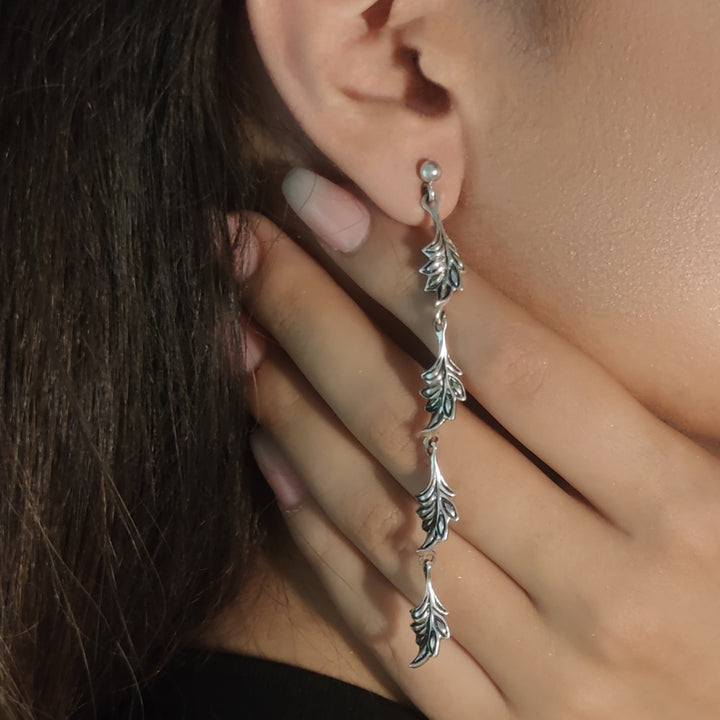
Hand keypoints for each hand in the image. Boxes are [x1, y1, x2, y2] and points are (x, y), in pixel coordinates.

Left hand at [239, 170, 719, 719]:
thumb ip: (648, 403)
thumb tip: (506, 305)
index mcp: (688, 513)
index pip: (511, 361)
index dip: (401, 271)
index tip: (318, 203)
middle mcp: (609, 594)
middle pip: (422, 429)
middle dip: (316, 322)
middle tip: (244, 251)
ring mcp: (548, 677)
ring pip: (385, 520)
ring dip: (294, 417)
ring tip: (237, 340)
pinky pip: (389, 624)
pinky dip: (317, 539)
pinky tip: (269, 461)